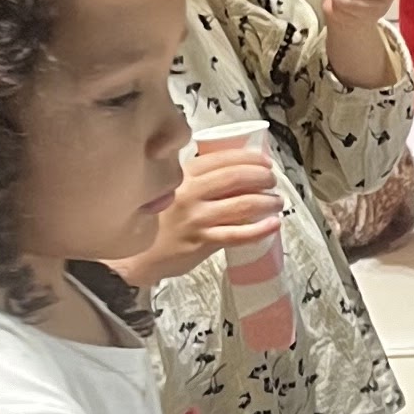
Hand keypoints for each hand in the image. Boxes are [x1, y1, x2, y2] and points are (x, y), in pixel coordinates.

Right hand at [131, 134, 279, 282]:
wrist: (135, 255)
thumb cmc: (156, 222)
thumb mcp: (170, 190)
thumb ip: (194, 181)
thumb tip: (232, 174)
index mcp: (183, 175)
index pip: (222, 159)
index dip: (250, 158)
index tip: (265, 162)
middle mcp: (190, 193)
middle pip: (236, 178)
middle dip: (262, 177)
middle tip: (273, 180)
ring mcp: (197, 218)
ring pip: (242, 204)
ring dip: (267, 201)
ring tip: (277, 202)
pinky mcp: (201, 241)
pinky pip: (238, 234)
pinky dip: (260, 229)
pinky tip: (273, 224)